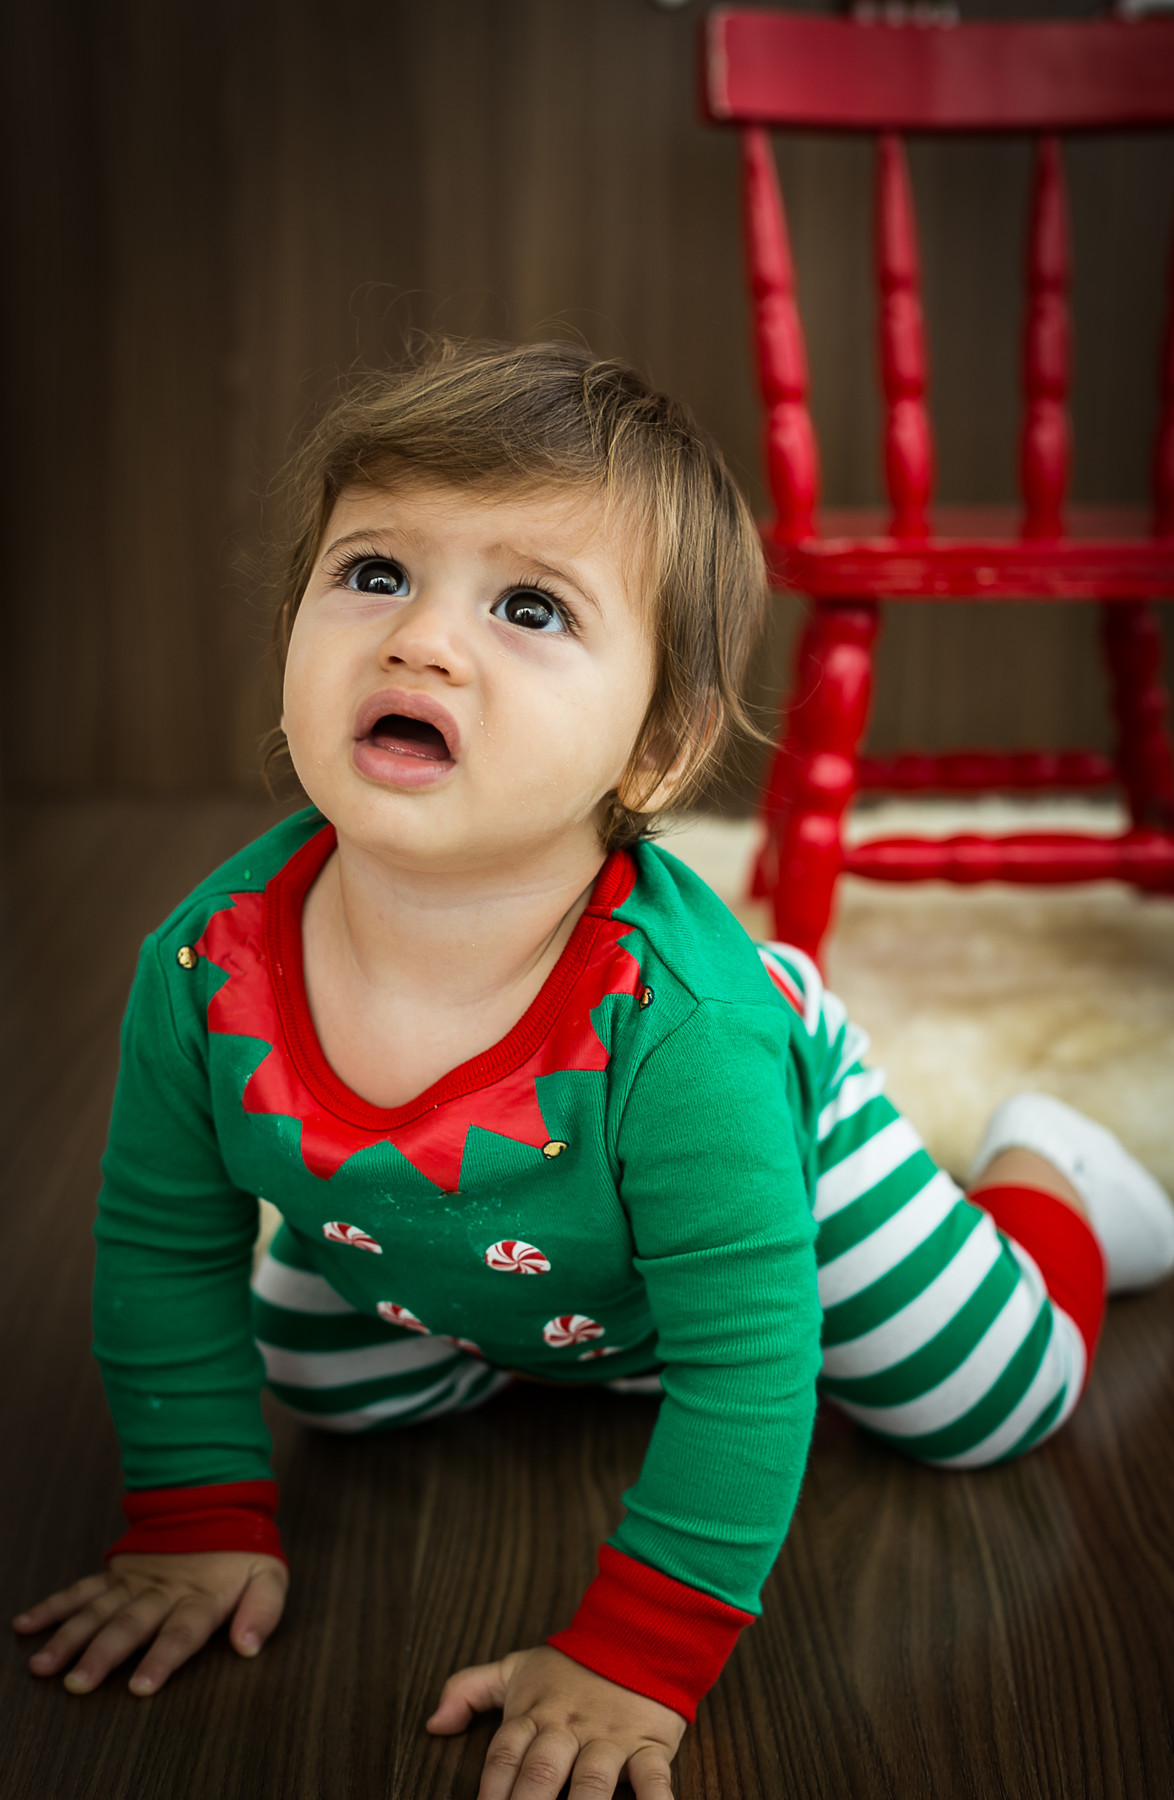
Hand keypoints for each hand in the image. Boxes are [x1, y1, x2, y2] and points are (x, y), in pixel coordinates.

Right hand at [12, 1550, 288, 1695]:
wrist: (216, 1499)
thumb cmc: (243, 1549)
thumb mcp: (269, 1575)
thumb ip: (264, 1611)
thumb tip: (249, 1647)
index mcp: (201, 1595)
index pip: (182, 1631)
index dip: (163, 1659)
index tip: (140, 1687)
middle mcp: (163, 1590)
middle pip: (131, 1624)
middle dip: (103, 1654)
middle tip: (78, 1682)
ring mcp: (136, 1580)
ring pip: (98, 1609)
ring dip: (69, 1636)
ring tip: (44, 1664)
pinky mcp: (117, 1572)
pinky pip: (82, 1589)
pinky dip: (53, 1606)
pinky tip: (27, 1624)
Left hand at [427, 1644, 684, 1798]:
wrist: (637, 1631)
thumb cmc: (573, 1665)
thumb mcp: (516, 1669)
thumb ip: (469, 1690)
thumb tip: (433, 1724)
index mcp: (535, 1713)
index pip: (504, 1755)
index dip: (490, 1788)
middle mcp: (568, 1729)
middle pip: (541, 1771)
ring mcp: (609, 1738)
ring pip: (591, 1780)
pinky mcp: (648, 1744)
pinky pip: (652, 1778)